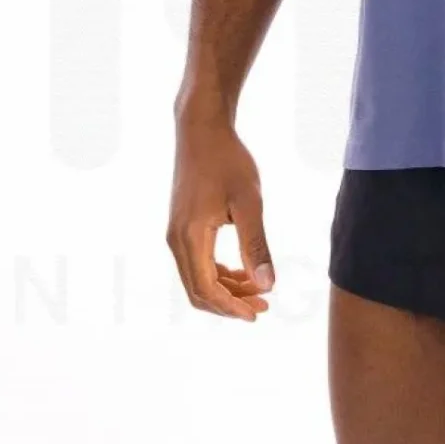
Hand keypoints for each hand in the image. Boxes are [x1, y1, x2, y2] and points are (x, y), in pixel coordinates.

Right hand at [166, 111, 275, 320]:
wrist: (201, 130)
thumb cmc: (227, 161)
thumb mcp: (249, 203)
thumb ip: (256, 246)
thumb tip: (268, 285)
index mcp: (190, 237)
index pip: (207, 289)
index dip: (232, 307)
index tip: (259, 312)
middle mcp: (176, 240)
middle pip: (198, 291)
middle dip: (230, 303)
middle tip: (264, 305)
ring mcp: (176, 234)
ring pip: (197, 279)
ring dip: (226, 289)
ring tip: (259, 289)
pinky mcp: (181, 227)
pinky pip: (196, 263)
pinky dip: (219, 274)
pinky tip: (243, 271)